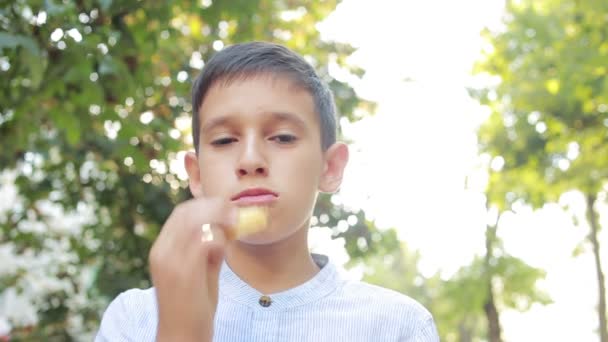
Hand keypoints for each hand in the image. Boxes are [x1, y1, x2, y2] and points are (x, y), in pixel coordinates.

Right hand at [149, 197, 234, 341]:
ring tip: (234, 226)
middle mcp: (162, 251)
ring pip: (194, 221)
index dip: (206, 205)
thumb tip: (226, 231)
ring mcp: (170, 261)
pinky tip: (225, 247)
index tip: (228, 207)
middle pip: (187, 212)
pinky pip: (202, 241)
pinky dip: (218, 238)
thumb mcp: (201, 271)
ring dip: (218, 219)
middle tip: (236, 213)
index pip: (182, 213)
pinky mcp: (183, 272)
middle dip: (214, 207)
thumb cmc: (193, 306)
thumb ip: (209, 250)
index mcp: (162, 248)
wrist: (181, 337)